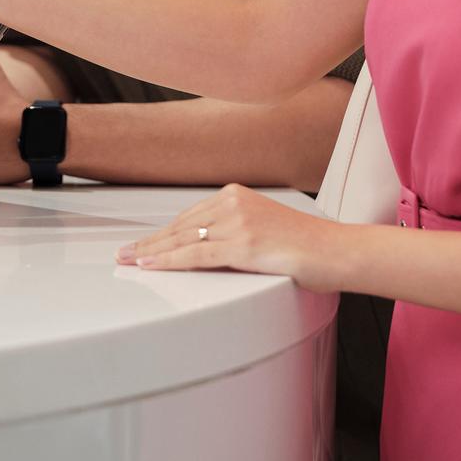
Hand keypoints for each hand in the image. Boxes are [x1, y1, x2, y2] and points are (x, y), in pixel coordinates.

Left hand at [116, 184, 335, 288]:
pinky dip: (169, 261)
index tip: (142, 243)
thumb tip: (209, 247)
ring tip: (129, 261)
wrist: (336, 251)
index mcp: (236, 194)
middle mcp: (233, 202)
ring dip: (151, 252)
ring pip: (183, 240)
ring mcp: (238, 223)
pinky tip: (150, 265)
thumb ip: (236, 231)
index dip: (162, 232)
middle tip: (123, 253)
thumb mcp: (264, 227)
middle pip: (181, 226)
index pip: (189, 216)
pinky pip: (197, 255)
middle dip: (150, 241)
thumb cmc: (307, 246)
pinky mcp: (243, 245)